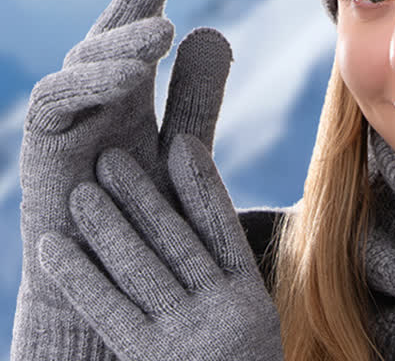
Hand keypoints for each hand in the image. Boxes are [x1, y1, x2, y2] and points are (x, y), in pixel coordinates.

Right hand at [12, 0, 232, 359]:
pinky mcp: (44, 146)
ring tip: (163, 28)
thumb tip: (212, 29)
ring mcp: (68, 115)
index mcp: (130, 87)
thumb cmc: (147, 215)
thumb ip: (196, 94)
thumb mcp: (181, 145)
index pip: (138, 26)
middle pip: (110, 31)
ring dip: (119, 40)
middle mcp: (97, 93)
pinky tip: (130, 74)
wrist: (110, 283)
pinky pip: (57, 103)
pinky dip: (90, 83)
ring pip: (84, 60)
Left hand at [40, 135, 283, 360]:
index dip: (202, 184)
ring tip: (82, 189)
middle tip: (112, 156)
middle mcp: (220, 309)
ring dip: (108, 224)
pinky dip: (79, 275)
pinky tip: (55, 248)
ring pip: (141, 266)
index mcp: (248, 297)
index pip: (221, 227)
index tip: (182, 145)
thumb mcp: (248, 329)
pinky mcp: (150, 359)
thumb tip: (190, 229)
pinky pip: (108, 310)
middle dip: (143, 195)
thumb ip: (222, 284)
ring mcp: (185, 336)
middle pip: (175, 239)